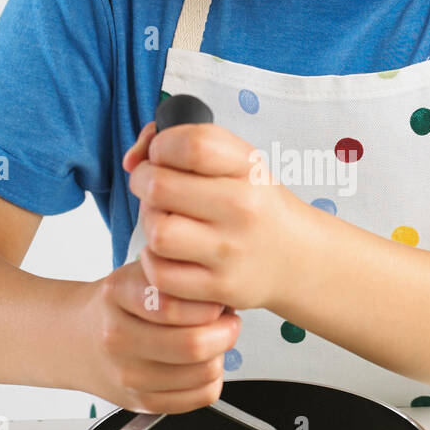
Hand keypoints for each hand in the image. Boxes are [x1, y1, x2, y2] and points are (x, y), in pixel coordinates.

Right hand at [77, 258, 240, 412]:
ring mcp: (127, 374)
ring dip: (221, 356)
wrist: (77, 339)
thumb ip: (178, 276)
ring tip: (213, 342)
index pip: (174, 305)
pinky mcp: (140, 402)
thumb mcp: (140, 272)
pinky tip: (201, 364)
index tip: (217, 301)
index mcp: (118, 295)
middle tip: (227, 322)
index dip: (210, 303)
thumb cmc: (118, 305)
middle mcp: (118, 338)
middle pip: (193, 345)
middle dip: (225, 332)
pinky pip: (199, 397)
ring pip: (202, 373)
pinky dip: (212, 380)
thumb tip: (222, 293)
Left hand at [123, 120, 301, 309]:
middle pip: (160, 187)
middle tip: (154, 190)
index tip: (162, 155)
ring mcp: (232, 251)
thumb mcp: (237, 162)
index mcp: (248, 170)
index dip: (162, 146)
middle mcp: (243, 209)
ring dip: (149, 224)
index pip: (191, 144)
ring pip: (157, 232)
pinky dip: (154, 262)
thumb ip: (183, 142)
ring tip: (165, 221)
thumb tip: (132, 159)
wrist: (297, 257)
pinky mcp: (221, 287)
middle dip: (143, 183)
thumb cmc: (255, 205)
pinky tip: (170, 254)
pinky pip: (160, 274)